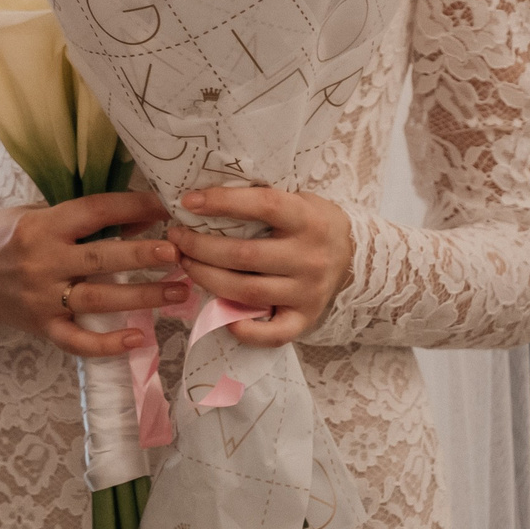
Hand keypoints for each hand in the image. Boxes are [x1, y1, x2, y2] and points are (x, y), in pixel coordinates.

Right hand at [0, 191, 186, 356]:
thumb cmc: (4, 236)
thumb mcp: (38, 215)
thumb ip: (84, 219)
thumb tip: (141, 218)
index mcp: (42, 226)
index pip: (95, 212)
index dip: (132, 206)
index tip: (166, 206)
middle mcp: (42, 262)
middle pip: (101, 258)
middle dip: (142, 255)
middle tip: (179, 251)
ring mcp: (42, 298)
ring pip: (99, 300)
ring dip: (142, 297)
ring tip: (178, 292)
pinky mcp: (42, 327)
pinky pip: (78, 341)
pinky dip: (108, 344)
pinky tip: (138, 339)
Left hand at [164, 187, 354, 347]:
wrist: (353, 255)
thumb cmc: (309, 221)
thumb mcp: (296, 198)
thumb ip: (260, 197)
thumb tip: (203, 194)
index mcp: (307, 219)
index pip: (263, 205)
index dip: (223, 202)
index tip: (188, 202)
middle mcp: (310, 257)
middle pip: (244, 255)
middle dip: (200, 247)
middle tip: (176, 238)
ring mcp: (309, 292)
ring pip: (248, 292)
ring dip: (207, 279)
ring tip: (185, 264)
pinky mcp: (306, 318)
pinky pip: (274, 333)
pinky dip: (245, 330)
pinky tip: (220, 315)